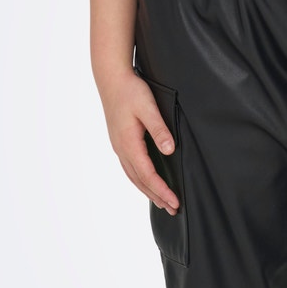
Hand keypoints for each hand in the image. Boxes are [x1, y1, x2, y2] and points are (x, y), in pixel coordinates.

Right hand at [98, 66, 179, 213]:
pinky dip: (140, 179)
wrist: (111, 78)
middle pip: (140, 180)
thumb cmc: (130, 91)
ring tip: (162, 202)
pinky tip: (146, 182)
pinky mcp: (120, 141)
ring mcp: (119, 146)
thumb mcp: (148, 108)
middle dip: (157, 196)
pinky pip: (130, 167)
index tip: (175, 201)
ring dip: (148, 190)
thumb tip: (169, 150)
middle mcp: (121, 149)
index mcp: (129, 143)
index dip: (162, 190)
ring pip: (133, 176)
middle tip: (173, 209)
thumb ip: (159, 129)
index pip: (148, 175)